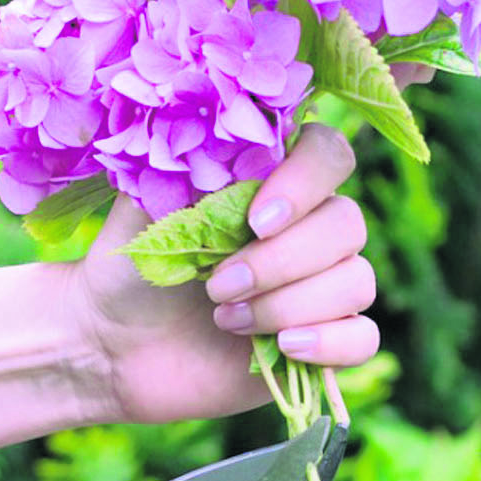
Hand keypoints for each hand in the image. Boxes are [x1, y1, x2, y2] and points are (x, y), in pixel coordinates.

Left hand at [67, 123, 378, 423]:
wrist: (116, 349)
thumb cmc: (132, 271)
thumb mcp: (146, 209)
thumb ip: (190, 165)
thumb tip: (226, 132)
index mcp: (274, 184)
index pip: (329, 155)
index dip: (306, 182)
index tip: (255, 220)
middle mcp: (309, 230)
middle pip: (348, 224)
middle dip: (282, 260)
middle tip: (217, 285)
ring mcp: (323, 288)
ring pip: (357, 282)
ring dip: (290, 304)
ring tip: (225, 319)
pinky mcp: (325, 343)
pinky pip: (364, 337)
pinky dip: (329, 342)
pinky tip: (283, 346)